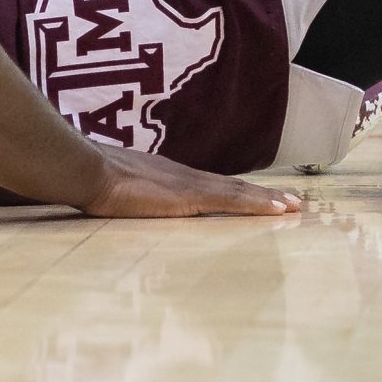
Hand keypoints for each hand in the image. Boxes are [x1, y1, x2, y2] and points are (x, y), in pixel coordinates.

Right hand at [72, 143, 301, 218]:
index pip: (212, 185)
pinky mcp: (191, 197)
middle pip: (233, 186)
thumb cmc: (94, 180)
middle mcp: (186, 176)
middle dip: (262, 195)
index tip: (258, 198)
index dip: (237, 192)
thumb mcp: (117, 188)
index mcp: (170, 176)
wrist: (89, 170)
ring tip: (292, 206)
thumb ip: (128, 195)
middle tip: (291, 201)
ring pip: (239, 192)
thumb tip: (122, 201)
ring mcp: (190, 185)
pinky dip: (257, 205)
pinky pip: (233, 201)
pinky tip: (277, 211)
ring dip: (267, 200)